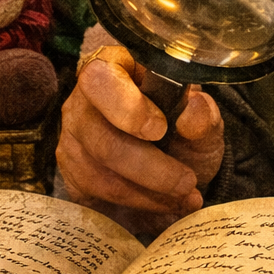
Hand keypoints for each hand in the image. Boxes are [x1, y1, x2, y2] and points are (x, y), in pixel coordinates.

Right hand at [57, 44, 224, 221]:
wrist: (173, 168)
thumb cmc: (182, 134)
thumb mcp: (203, 123)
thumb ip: (203, 116)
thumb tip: (195, 110)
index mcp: (114, 68)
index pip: (102, 80)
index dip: (128, 107)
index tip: (160, 130)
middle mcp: (83, 100)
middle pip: (101, 138)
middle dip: (149, 167)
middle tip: (186, 180)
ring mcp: (72, 138)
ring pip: (99, 175)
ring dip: (148, 192)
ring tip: (182, 196)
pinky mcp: (70, 174)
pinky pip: (97, 196)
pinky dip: (137, 205)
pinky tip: (163, 204)